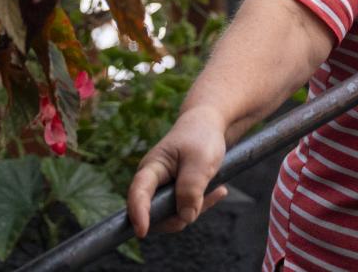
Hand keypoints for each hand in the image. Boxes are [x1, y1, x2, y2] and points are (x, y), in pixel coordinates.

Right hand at [125, 106, 229, 237]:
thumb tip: (185, 218)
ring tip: (217, 189)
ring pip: (172, 214)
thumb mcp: (201, 161)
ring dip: (195, 209)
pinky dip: (200, 205)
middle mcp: (152, 181)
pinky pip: (183, 210)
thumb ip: (191, 189)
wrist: (208, 125)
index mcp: (152, 167)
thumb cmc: (201, 137)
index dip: (138, 212)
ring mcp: (161, 189)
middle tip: (209, 196)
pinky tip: (218, 190)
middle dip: (179, 215)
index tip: (142, 231)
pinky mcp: (172, 193)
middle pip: (156, 212)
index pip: (139, 191)